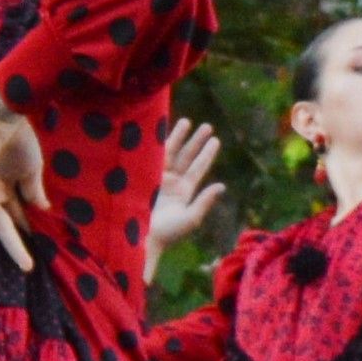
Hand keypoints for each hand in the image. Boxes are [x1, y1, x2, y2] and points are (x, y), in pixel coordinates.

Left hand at [0, 73, 45, 269]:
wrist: (1, 114)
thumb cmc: (18, 137)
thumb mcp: (32, 168)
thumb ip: (34, 190)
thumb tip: (42, 210)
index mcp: (4, 188)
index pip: (14, 217)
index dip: (25, 234)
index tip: (39, 252)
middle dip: (11, 246)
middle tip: (26, 266)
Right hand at [146, 117, 228, 256]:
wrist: (139, 239)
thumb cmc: (166, 234)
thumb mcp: (190, 219)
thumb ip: (205, 202)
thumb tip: (222, 185)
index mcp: (183, 193)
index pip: (198, 169)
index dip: (206, 154)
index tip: (215, 140)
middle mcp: (171, 183)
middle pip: (186, 157)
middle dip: (196, 142)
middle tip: (207, 126)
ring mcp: (156, 178)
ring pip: (170, 153)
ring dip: (179, 137)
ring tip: (188, 121)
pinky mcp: (142, 176)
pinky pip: (152, 156)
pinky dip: (158, 143)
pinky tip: (163, 129)